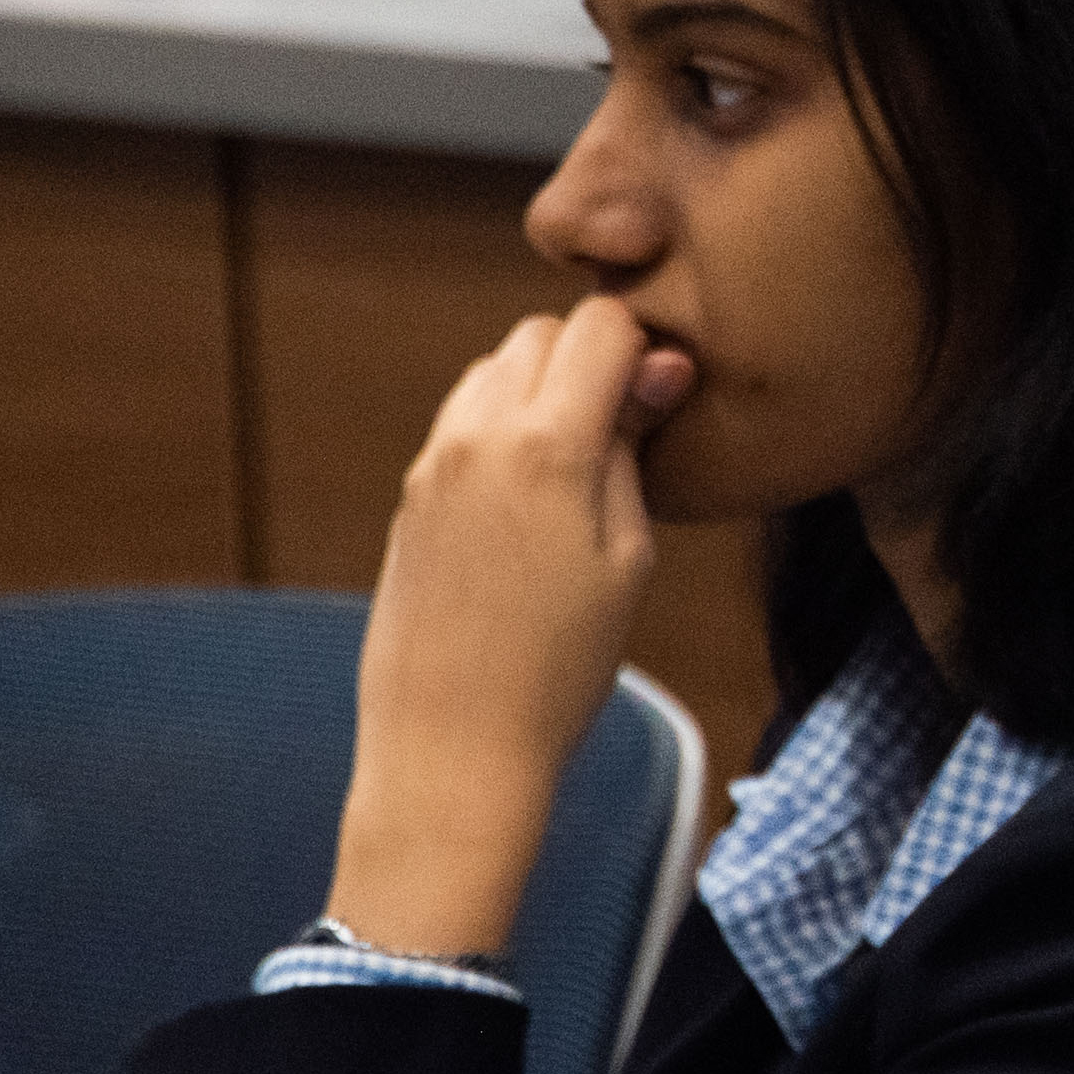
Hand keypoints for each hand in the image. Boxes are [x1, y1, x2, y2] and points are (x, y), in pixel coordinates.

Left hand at [328, 298, 688, 961]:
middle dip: (586, 362)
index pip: (601, 326)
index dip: (644, 349)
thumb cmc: (561, 669)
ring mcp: (433, 464)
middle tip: (622, 435)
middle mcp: (478, 436)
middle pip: (540, 334)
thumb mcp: (629, 558)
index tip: (663, 401)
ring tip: (573, 472)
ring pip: (493, 370)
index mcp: (547, 447)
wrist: (454, 747)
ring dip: (538, 392)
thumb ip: (634, 449)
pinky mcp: (409, 496)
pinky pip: (461, 424)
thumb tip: (658, 368)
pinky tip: (528, 507)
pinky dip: (500, 432)